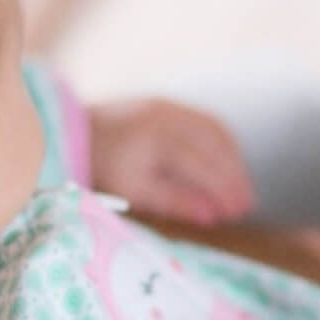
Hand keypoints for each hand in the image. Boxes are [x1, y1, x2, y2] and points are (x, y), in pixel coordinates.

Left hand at [89, 98, 253, 224]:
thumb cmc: (102, 169)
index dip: (223, 190)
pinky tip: (228, 163)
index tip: (237, 213)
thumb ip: (174, 202)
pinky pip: (207, 121)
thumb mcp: (133, 192)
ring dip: (233, 160)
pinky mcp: (168, 103)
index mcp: (156, 140)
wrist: (72, 132)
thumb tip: (212, 216)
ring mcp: (168, 106)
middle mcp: (166, 117)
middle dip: (234, 177)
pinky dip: (223, 144)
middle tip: (247, 205)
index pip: (203, 167)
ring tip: (241, 187)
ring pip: (216, 132)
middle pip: (215, 147)